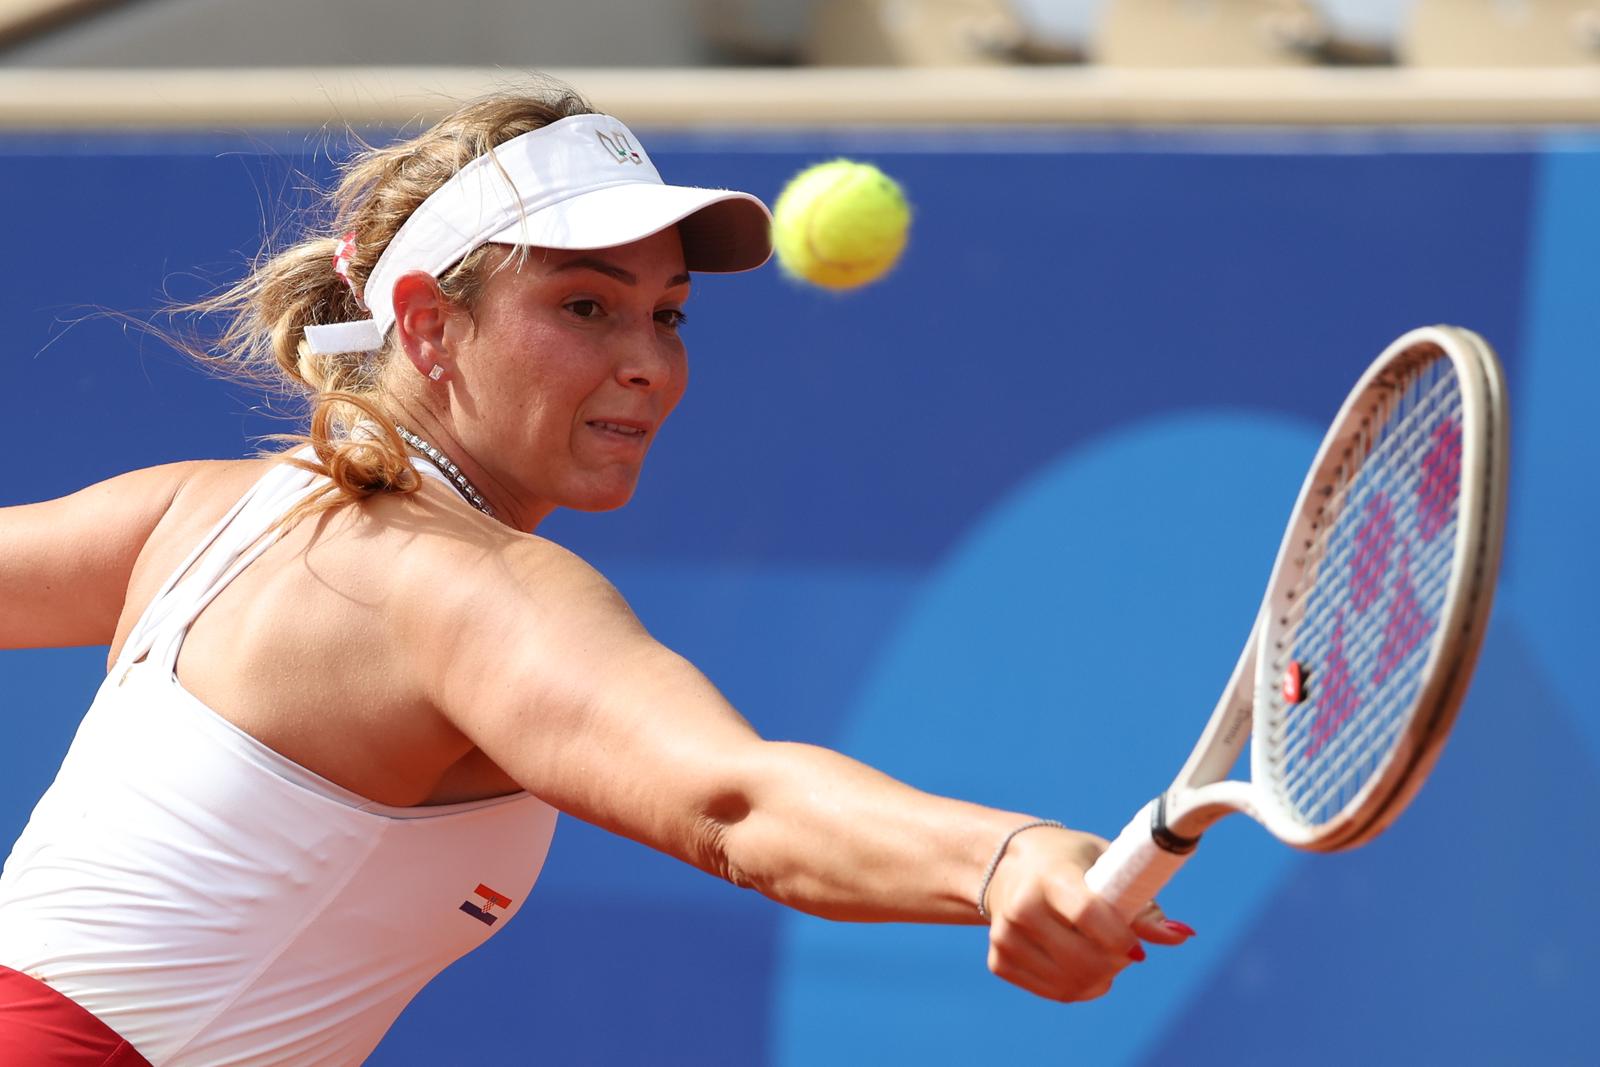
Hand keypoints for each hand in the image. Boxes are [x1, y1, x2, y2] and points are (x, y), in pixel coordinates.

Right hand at [981, 825, 1192, 1001]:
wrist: (1008, 864)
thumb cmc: (1069, 860)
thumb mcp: (1104, 864)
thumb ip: (1141, 902)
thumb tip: (1182, 936)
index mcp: (1050, 875)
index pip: (1086, 914)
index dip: (1119, 937)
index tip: (1137, 949)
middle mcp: (1021, 906)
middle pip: (1081, 958)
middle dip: (1116, 963)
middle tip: (1127, 952)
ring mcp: (1006, 936)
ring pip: (1070, 983)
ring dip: (1101, 978)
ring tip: (1106, 956)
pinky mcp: (999, 960)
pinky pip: (1054, 991)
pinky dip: (1079, 987)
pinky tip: (1081, 964)